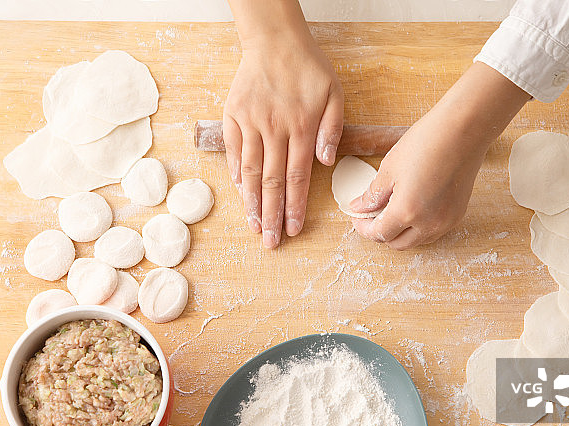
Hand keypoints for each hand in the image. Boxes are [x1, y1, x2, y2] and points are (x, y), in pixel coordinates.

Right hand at [224, 0, 343, 248]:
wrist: (274, 40)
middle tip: (270, 242)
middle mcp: (274, 129)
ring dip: (252, 202)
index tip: (292, 229)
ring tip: (254, 226)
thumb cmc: (309, 68)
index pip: (297, 177)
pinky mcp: (233, 115)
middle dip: (272, 215)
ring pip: (251, 171)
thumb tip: (325, 161)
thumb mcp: (334, 93)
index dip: (294, 206)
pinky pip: (234, 151)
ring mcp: (251, 123)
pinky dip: (237, 174)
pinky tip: (241, 194)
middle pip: (273, 182)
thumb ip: (333, 128)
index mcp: (301, 128)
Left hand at [351, 62, 529, 249]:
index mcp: (406, 212)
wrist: (463, 130)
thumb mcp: (390, 168)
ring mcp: (446, 221)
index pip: (379, 234)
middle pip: (398, 244)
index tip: (358, 218)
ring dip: (401, 233)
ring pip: (417, 240)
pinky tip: (413, 209)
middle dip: (381, 234)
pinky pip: (434, 231)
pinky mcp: (458, 214)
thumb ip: (373, 194)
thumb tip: (359, 207)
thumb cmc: (427, 143)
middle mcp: (428, 224)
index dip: (364, 228)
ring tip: (391, 212)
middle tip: (372, 217)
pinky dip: (419, 227)